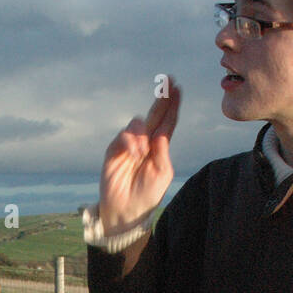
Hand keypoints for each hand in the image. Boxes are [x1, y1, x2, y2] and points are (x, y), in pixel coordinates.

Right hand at [99, 78, 180, 233]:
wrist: (126, 210)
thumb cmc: (147, 195)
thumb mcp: (162, 173)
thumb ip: (163, 152)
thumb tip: (162, 132)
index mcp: (160, 147)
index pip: (167, 121)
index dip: (172, 105)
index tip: (177, 88)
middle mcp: (145, 141)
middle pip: (154, 114)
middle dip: (161, 98)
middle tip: (167, 82)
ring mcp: (129, 144)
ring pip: (138, 123)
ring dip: (142, 135)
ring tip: (142, 153)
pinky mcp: (114, 150)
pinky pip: (124, 136)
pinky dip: (131, 142)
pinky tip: (135, 154)